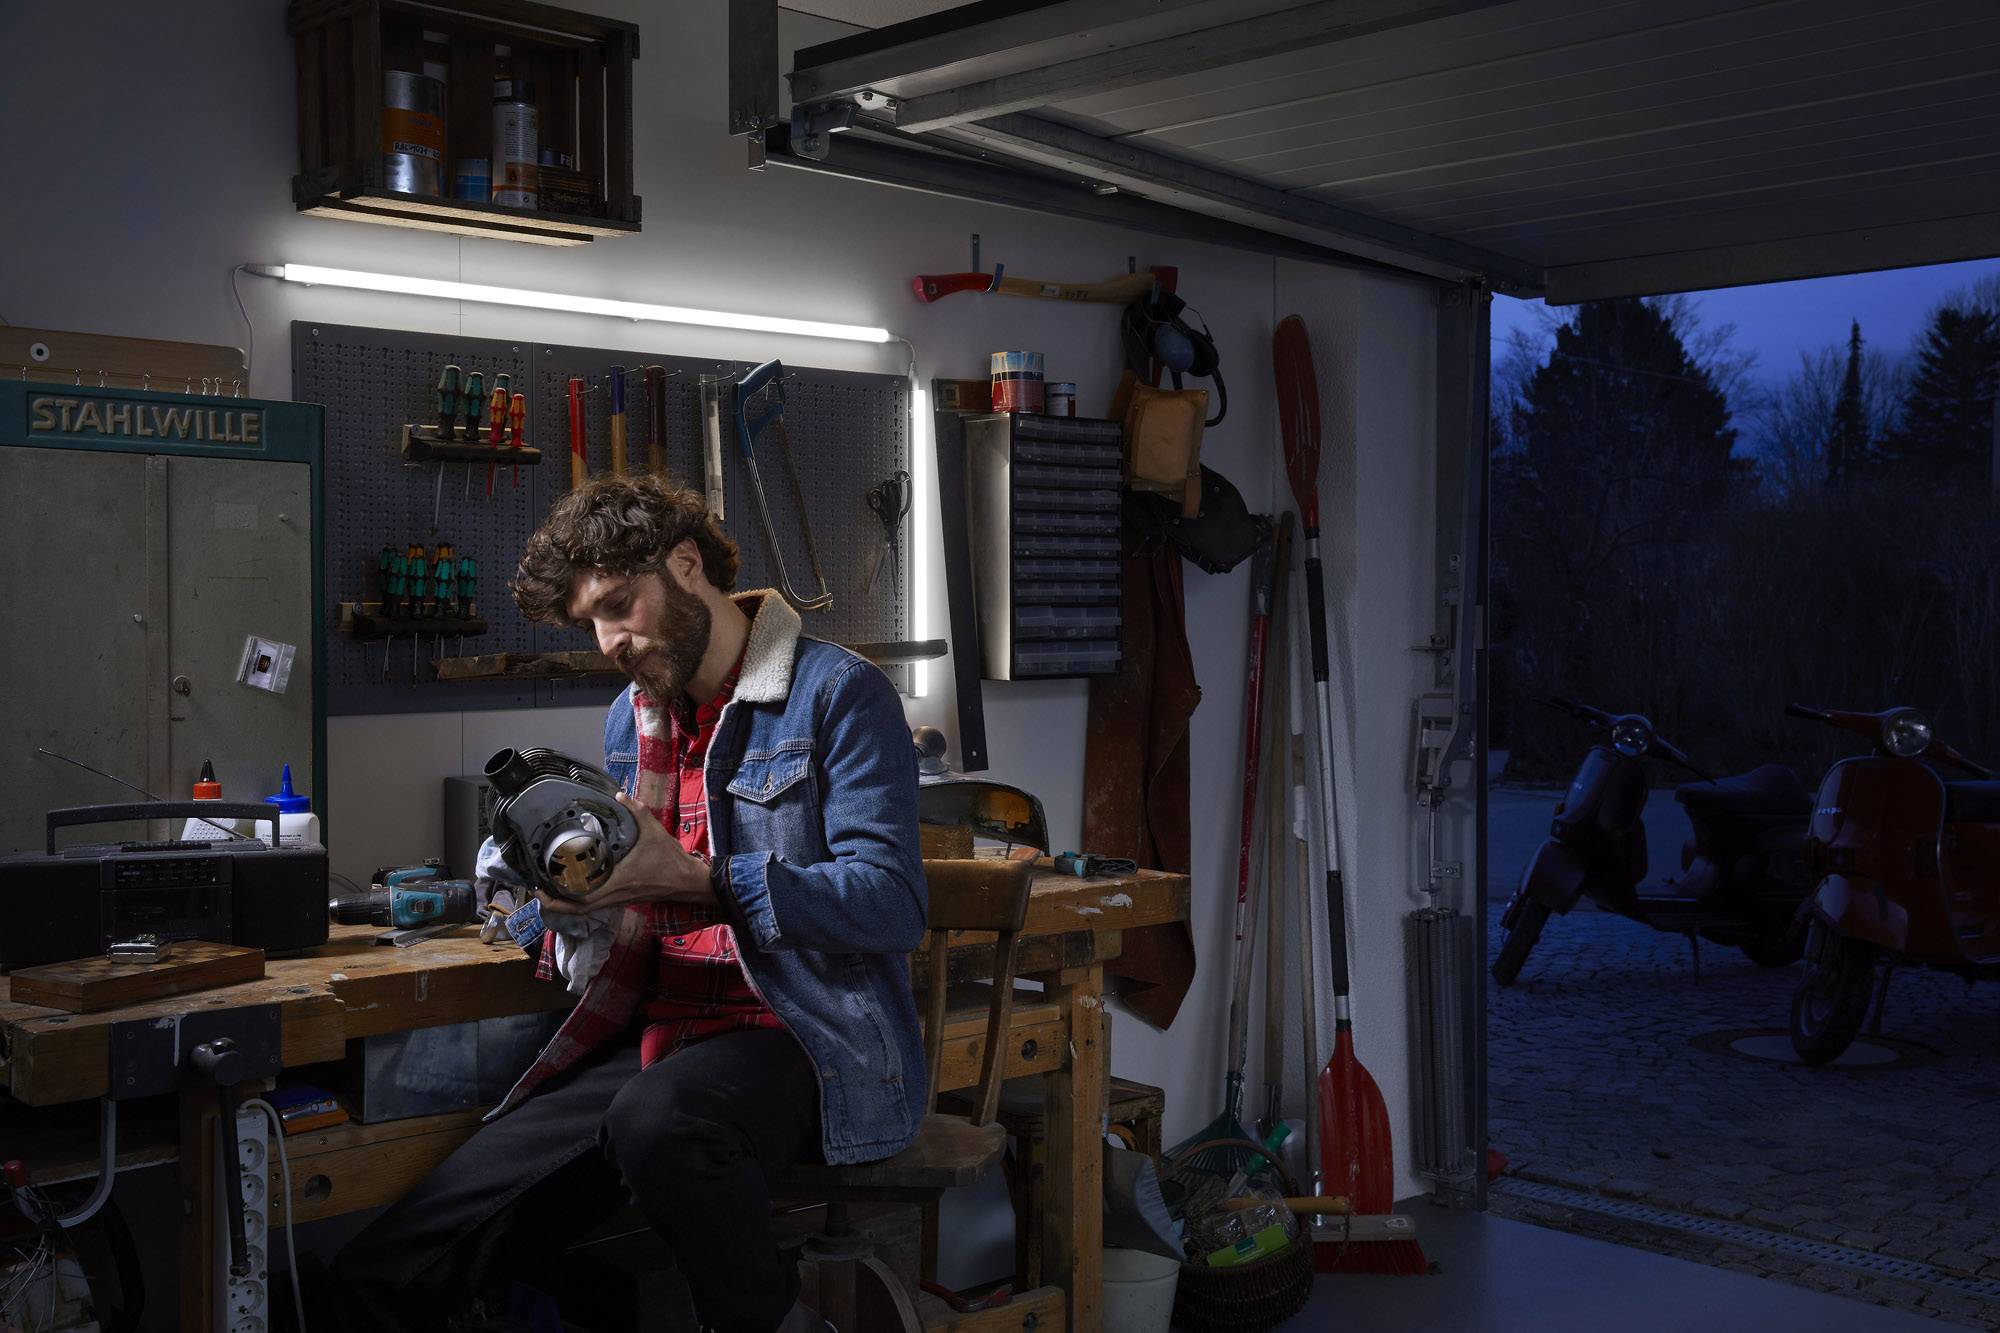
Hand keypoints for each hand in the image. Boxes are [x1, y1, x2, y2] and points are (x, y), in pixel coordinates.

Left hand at [536, 792, 715, 917]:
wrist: (687, 881)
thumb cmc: (671, 860)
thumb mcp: (653, 831)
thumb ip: (636, 811)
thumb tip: (619, 794)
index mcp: (617, 882)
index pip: (581, 900)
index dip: (557, 899)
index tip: (540, 889)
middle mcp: (614, 895)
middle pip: (577, 910)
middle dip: (554, 903)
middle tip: (538, 889)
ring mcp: (618, 899)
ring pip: (585, 909)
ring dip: (566, 902)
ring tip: (551, 886)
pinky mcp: (622, 898)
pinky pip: (596, 903)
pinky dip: (581, 898)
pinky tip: (576, 884)